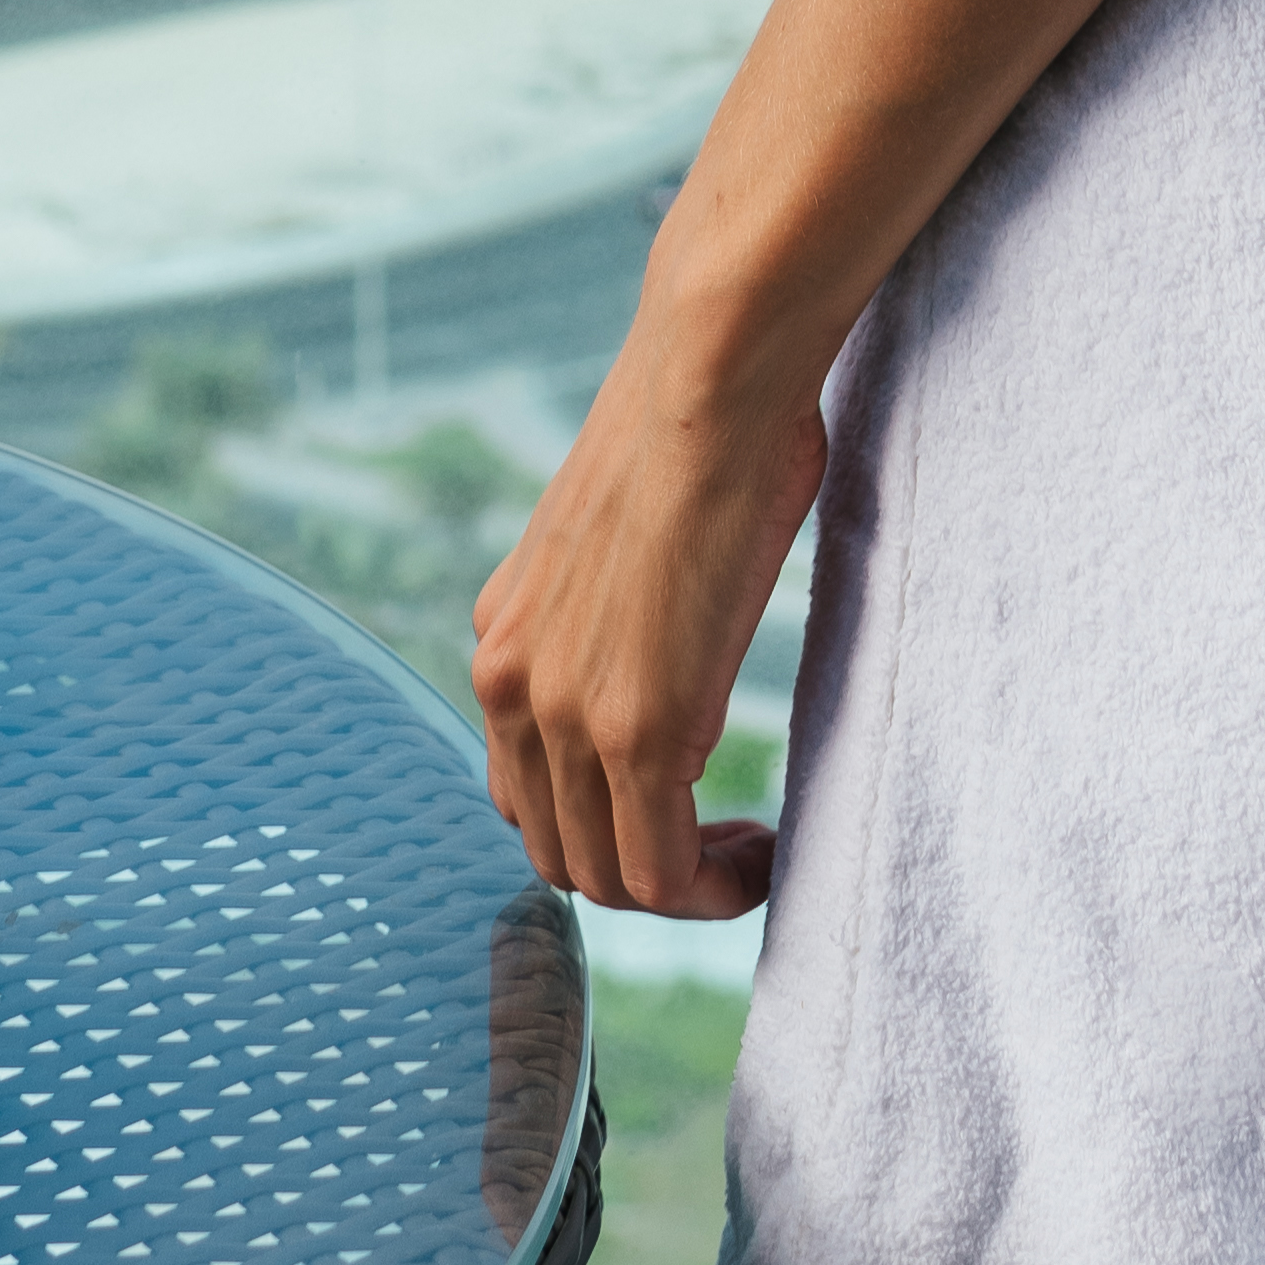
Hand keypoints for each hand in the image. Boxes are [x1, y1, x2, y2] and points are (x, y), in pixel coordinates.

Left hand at [470, 296, 821, 916]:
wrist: (711, 372)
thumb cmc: (701, 424)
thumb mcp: (623, 536)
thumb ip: (617, 605)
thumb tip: (672, 627)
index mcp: (502, 634)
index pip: (526, 788)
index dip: (605, 821)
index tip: (684, 809)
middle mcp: (507, 681)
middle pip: (555, 849)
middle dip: (641, 867)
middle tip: (724, 842)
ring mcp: (562, 711)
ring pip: (603, 877)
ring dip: (680, 888)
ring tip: (748, 853)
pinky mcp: (632, 726)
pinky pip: (656, 876)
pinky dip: (711, 892)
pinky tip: (762, 856)